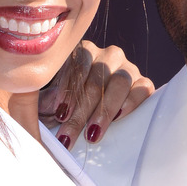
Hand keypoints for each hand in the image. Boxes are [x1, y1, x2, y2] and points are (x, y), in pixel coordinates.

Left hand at [39, 40, 154, 149]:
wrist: (93, 109)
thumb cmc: (69, 104)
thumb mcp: (53, 101)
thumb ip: (47, 101)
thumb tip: (44, 107)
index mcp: (84, 52)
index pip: (78, 65)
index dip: (69, 91)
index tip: (60, 114)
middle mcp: (107, 55)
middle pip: (97, 78)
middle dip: (82, 110)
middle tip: (69, 134)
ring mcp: (127, 67)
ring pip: (119, 82)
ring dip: (104, 110)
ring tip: (92, 133)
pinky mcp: (142, 82)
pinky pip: (142, 88)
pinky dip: (131, 102)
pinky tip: (118, 117)